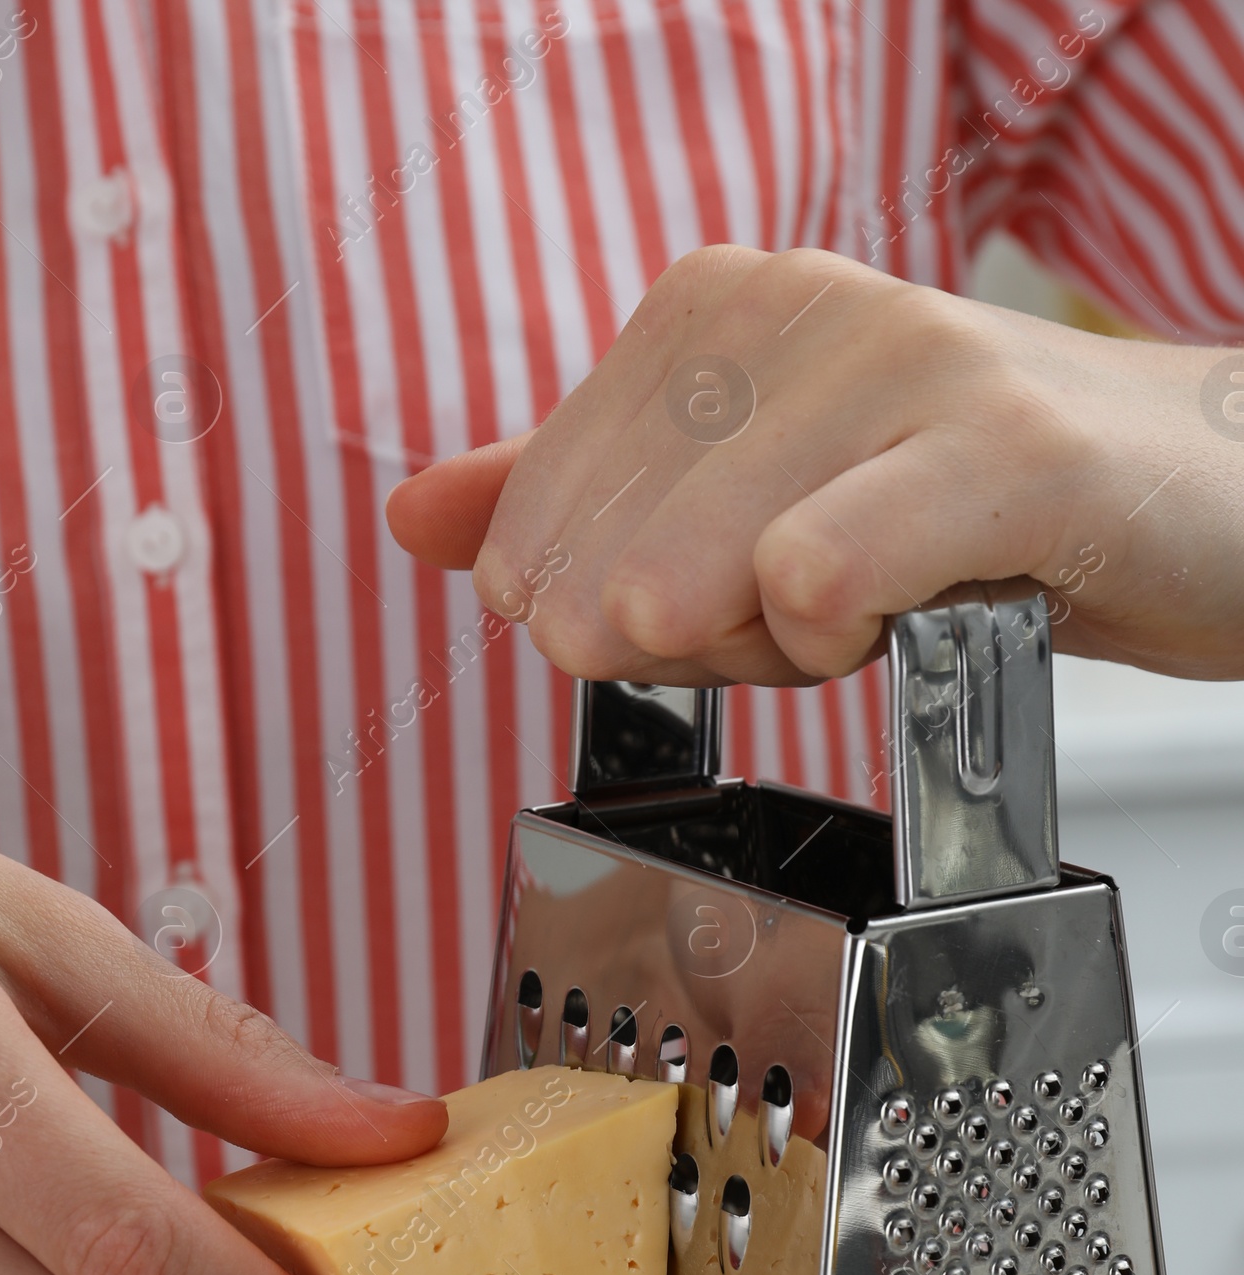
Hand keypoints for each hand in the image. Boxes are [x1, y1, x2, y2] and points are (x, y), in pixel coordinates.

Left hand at [388, 245, 1243, 686]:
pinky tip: (898, 612)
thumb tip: (416, 520)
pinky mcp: (1002, 456)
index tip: (726, 602)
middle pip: (610, 571)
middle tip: (816, 612)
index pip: (537, 525)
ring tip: (879, 606)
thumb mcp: (744, 506)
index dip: (611, 617)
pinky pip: (824, 571)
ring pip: (699, 581)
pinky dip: (835, 632)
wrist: (1191, 506)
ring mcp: (901, 368)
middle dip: (695, 652)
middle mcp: (794, 312)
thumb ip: (574, 502)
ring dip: (779, 654)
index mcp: (710, 312)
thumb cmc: (964, 511)